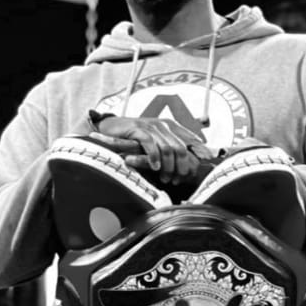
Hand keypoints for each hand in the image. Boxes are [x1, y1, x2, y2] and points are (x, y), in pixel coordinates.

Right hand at [88, 114, 214, 186]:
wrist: (110, 129)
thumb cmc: (134, 140)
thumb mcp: (155, 144)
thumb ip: (170, 151)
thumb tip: (188, 168)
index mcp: (171, 127)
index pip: (191, 141)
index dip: (195, 157)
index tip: (195, 173)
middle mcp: (163, 125)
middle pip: (181, 149)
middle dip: (180, 168)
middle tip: (176, 181)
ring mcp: (151, 126)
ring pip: (168, 149)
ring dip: (168, 167)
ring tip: (164, 178)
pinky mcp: (138, 129)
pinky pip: (151, 145)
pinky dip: (154, 158)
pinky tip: (154, 168)